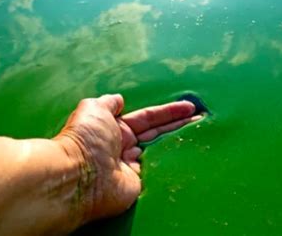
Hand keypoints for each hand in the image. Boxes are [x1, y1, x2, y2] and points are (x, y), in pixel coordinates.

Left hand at [54, 94, 200, 221]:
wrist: (80, 176)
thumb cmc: (86, 138)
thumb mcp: (94, 109)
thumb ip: (108, 102)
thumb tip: (118, 99)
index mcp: (115, 128)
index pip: (148, 117)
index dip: (169, 112)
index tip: (189, 107)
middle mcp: (124, 146)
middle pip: (158, 132)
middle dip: (179, 125)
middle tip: (201, 118)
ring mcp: (132, 166)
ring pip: (160, 151)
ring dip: (179, 142)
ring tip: (201, 133)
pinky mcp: (138, 183)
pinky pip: (158, 171)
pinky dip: (172, 164)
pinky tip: (188, 156)